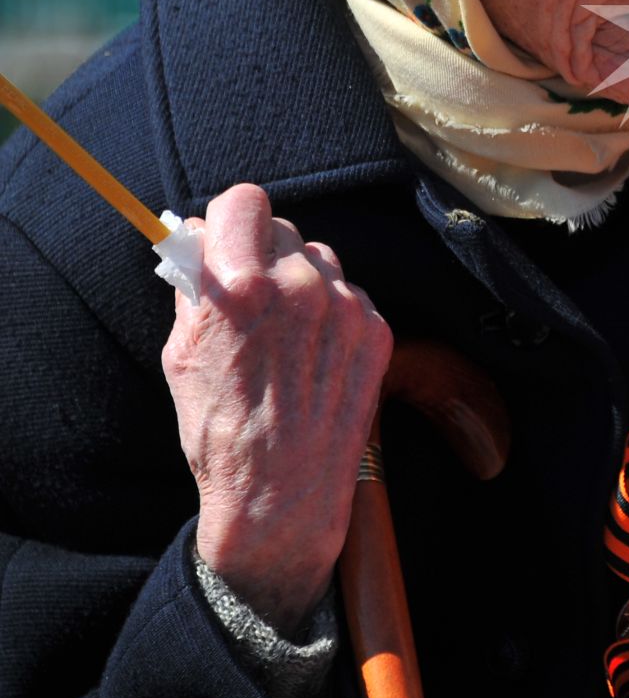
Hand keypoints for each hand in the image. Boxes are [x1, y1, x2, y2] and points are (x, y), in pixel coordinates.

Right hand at [160, 183, 391, 632]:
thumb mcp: (182, 354)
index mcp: (244, 285)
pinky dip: (331, 313)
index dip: (229, 217)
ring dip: (300, 280)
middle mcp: (302, 286)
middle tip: (247, 289)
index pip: (243, 202)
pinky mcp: (378, 330)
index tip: (221, 234)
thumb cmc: (220, 430)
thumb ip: (195, 289)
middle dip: (261, 251)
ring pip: (319, 260)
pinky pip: (349, 296)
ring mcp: (347, 307)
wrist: (281, 495)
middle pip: (282, 230)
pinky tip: (312, 354)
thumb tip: (197, 242)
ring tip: (282, 334)